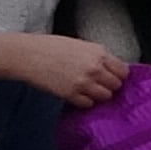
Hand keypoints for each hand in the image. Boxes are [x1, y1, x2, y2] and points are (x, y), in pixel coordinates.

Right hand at [0, 32, 125, 107]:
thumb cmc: (49, 47)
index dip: (118, 75)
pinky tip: (77, 94)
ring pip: (105, 96)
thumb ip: (97, 57)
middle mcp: (94, 68)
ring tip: (88, 89)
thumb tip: (110, 68)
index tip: (113, 76)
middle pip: (116, 85)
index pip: (123, 71)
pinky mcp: (71, 94)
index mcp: (98, 53)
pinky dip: (84, 101)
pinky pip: (88, 104)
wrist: (27, 55)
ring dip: (98, 94)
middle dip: (109, 85)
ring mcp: (83, 83)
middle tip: (99, 83)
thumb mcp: (80, 45)